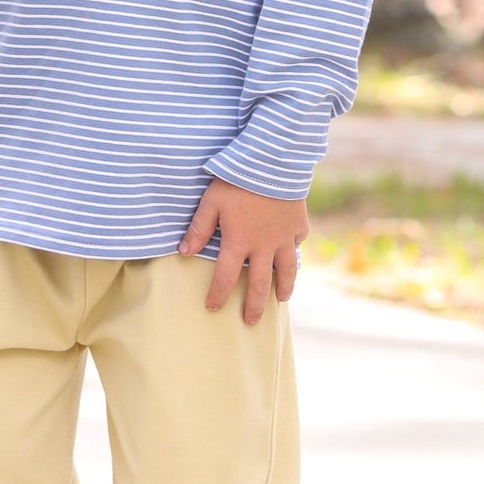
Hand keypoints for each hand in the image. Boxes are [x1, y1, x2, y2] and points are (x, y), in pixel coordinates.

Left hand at [179, 179, 308, 321]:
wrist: (274, 161)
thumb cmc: (237, 179)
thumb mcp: (211, 201)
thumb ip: (198, 227)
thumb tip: (183, 252)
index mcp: (238, 242)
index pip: (224, 277)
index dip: (217, 294)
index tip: (212, 308)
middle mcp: (263, 246)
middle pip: (258, 284)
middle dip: (253, 306)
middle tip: (251, 321)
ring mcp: (284, 237)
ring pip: (286, 270)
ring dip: (283, 287)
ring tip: (281, 300)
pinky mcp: (299, 224)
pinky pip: (297, 243)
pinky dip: (294, 251)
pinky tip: (292, 255)